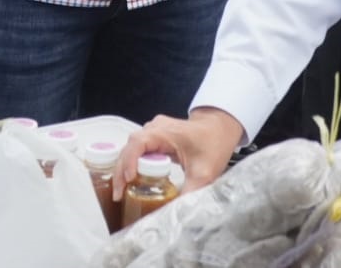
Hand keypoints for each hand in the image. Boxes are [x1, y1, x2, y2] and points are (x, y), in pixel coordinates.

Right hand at [114, 107, 241, 199]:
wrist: (221, 127)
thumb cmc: (213, 143)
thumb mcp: (204, 172)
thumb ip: (190, 192)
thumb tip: (177, 213)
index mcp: (163, 132)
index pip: (137, 144)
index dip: (129, 162)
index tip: (128, 181)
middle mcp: (154, 128)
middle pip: (129, 147)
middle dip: (121, 170)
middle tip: (119, 194)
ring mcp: (154, 131)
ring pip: (132, 148)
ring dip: (125, 168)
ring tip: (122, 190)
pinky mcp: (156, 137)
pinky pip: (139, 150)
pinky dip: (133, 164)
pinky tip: (134, 181)